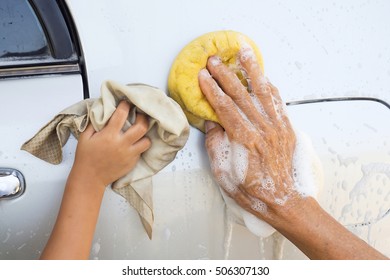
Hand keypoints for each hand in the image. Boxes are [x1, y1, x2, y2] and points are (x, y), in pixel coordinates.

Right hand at [72, 100, 150, 188]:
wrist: (90, 178)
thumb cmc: (86, 157)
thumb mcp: (85, 137)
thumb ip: (93, 123)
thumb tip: (101, 111)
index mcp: (109, 135)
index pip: (122, 114)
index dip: (126, 105)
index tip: (126, 103)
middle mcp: (121, 144)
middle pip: (142, 127)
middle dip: (142, 118)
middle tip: (139, 115)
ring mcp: (129, 154)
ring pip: (146, 141)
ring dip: (144, 134)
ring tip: (140, 131)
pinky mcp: (132, 163)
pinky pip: (141, 151)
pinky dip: (139, 146)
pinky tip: (134, 143)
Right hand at [199, 46, 298, 225]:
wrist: (285, 201)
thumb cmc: (253, 192)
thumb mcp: (224, 174)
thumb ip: (216, 146)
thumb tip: (211, 123)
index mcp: (245, 140)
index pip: (225, 107)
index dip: (212, 90)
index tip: (203, 76)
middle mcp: (263, 129)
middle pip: (241, 95)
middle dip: (225, 74)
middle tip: (214, 60)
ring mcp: (277, 127)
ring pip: (262, 91)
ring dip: (251, 70)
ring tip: (243, 53)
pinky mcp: (287, 128)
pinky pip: (278, 101)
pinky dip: (269, 86)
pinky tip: (263, 75)